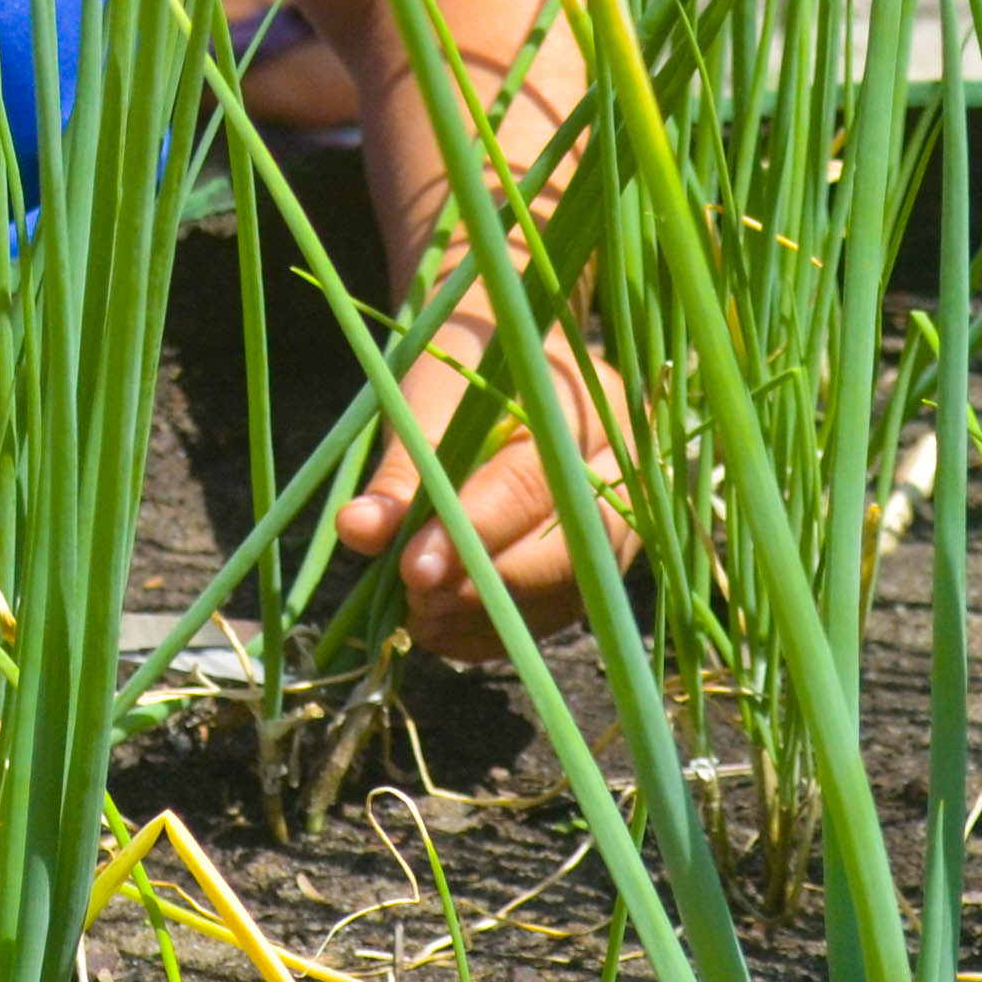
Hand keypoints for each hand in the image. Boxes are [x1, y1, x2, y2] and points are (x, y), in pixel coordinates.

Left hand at [332, 302, 625, 662]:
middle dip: (486, 589)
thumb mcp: (426, 398)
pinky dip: (499, 631)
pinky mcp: (599, 562)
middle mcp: (622, 469)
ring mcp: (621, 520)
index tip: (412, 569)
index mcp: (591, 406)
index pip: (533, 484)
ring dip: (489, 620)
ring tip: (419, 619)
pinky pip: (556, 611)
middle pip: (568, 552)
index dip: (473, 532)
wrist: (504, 348)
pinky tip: (444, 632)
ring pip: (566, 593)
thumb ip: (402, 469)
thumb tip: (359, 530)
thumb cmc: (463, 362)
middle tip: (415, 603)